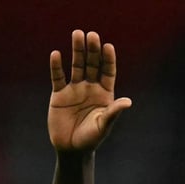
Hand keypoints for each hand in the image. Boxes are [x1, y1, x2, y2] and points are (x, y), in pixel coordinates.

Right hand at [48, 30, 131, 152]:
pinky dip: (57, 66)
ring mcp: (74, 89)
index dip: (108, 59)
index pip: (108, 72)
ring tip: (77, 34)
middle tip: (92, 35)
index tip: (108, 46)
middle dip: (92, 50)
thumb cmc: (92, 138)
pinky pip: (58, 77)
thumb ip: (113, 112)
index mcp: (105, 94)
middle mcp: (90, 88)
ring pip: (76, 66)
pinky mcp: (59, 94)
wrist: (72, 149)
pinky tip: (56, 54)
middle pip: (92, 64)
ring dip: (77, 51)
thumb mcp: (104, 124)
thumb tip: (128, 101)